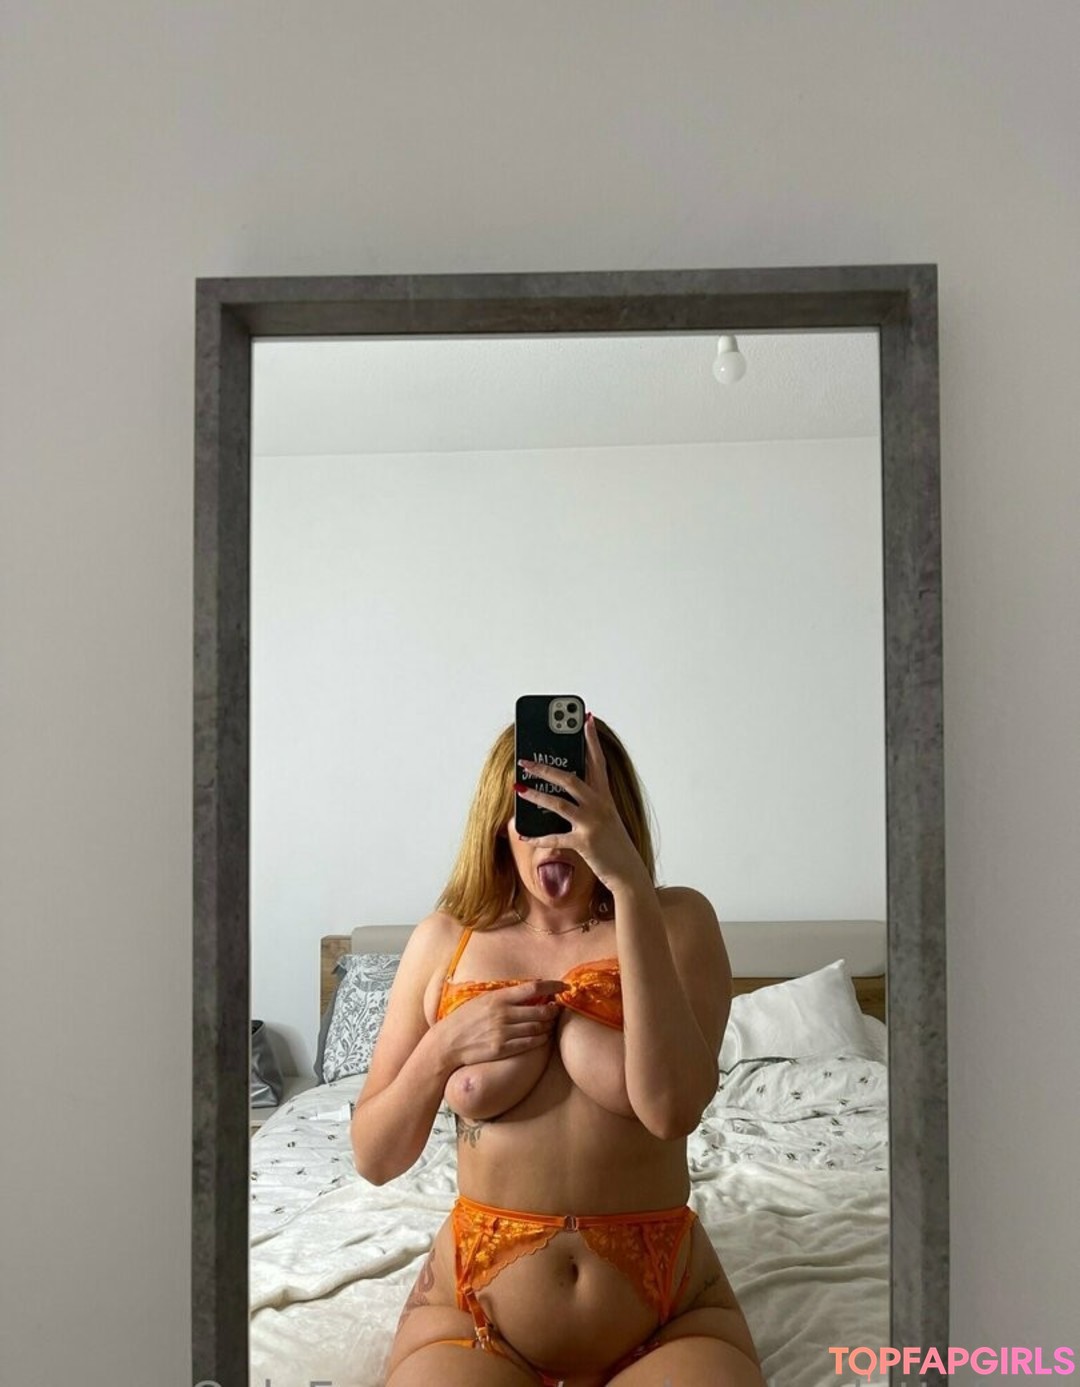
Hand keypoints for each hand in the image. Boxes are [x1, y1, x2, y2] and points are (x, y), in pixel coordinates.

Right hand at [436, 979, 563, 1069]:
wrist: (447, 1042)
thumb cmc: (465, 1019)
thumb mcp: (482, 1000)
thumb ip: (505, 995)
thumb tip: (530, 988)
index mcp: (498, 998)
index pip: (533, 988)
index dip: (553, 986)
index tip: (563, 987)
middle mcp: (503, 1014)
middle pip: (540, 1010)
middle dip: (553, 1010)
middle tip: (557, 1009)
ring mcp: (503, 1032)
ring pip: (538, 1027)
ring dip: (547, 1025)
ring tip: (549, 1022)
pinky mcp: (502, 1049)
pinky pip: (530, 1044)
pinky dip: (540, 1039)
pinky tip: (542, 1036)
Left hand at [515, 712, 648, 893]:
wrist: (629, 874)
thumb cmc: (614, 846)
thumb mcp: (606, 819)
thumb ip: (588, 803)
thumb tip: (559, 792)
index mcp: (605, 798)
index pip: (598, 762)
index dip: (591, 740)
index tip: (585, 719)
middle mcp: (600, 807)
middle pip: (570, 779)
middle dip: (546, 768)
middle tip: (526, 760)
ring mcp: (592, 824)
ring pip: (560, 803)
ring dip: (536, 795)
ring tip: (518, 787)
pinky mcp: (585, 843)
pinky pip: (555, 838)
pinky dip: (536, 836)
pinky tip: (523, 833)